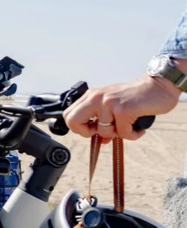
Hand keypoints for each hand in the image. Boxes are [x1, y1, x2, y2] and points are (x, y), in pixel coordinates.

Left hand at [62, 73, 178, 140]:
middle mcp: (96, 97)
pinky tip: (139, 127)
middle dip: (87, 133)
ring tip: (129, 124)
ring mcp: (109, 103)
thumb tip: (101, 141)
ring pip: (103, 132)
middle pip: (73, 121)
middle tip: (104, 131)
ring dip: (119, 133)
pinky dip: (134, 134)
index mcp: (91, 96)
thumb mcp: (114, 107)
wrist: (158, 86)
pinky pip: (124, 133)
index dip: (79, 128)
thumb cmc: (135, 98)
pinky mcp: (124, 109)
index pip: (69, 115)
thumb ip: (103, 121)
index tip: (93, 130)